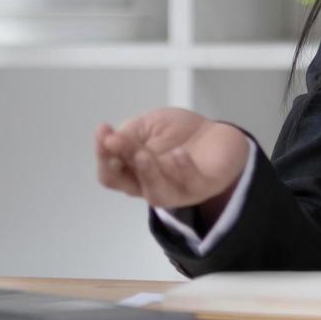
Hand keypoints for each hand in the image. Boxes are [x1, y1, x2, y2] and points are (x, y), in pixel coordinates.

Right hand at [95, 107, 247, 213]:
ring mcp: (178, 190)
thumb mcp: (148, 127)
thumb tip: (108, 139)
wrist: (217, 134)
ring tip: (142, 154)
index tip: (103, 130)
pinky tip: (179, 153)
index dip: (103, 156)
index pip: (111, 174)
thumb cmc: (177, 134)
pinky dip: (184, 170)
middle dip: (122, 161)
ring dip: (147, 173)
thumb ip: (129, 135)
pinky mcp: (204, 187)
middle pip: (130, 184)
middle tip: (117, 140)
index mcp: (134, 173)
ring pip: (158, 193)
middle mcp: (152, 187)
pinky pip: (192, 184)